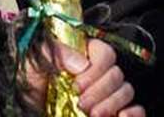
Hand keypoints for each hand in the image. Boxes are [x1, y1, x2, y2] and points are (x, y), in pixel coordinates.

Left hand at [19, 38, 145, 116]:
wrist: (27, 108)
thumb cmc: (30, 84)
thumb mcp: (35, 62)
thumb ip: (55, 52)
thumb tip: (81, 63)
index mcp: (85, 55)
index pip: (105, 54)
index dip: (96, 70)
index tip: (77, 85)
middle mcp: (100, 73)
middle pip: (117, 75)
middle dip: (101, 91)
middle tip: (82, 104)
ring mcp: (108, 94)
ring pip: (126, 91)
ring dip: (112, 104)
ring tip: (92, 116)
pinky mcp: (112, 112)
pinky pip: (136, 110)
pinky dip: (134, 114)